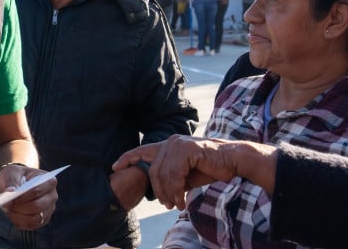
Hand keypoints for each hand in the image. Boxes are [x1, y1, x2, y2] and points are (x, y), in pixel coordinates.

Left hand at [0, 165, 57, 230]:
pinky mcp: (42, 220)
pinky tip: (12, 215)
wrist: (17, 183)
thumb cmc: (16, 176)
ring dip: (18, 216)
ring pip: (34, 218)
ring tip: (8, 209)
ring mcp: (49, 209)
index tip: (9, 197)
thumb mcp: (11, 174)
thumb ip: (10, 182)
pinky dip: (19, 222)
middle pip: (37, 206)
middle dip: (20, 207)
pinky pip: (31, 225)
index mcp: (49, 181)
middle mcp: (52, 196)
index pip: (37, 190)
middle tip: (6, 204)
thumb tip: (10, 192)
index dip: (23, 196)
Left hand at [112, 135, 242, 210]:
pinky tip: (183, 198)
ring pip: (162, 175)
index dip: (127, 158)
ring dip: (169, 194)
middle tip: (168, 205)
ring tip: (177, 203)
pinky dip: (177, 190)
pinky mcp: (186, 149)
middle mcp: (170, 142)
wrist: (233, 161)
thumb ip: (171, 178)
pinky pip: (174, 175)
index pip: (142, 150)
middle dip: (158, 191)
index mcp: (168, 145)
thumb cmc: (210, 168)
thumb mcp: (186, 175)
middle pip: (153, 171)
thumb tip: (160, 192)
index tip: (114, 167)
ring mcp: (178, 143)